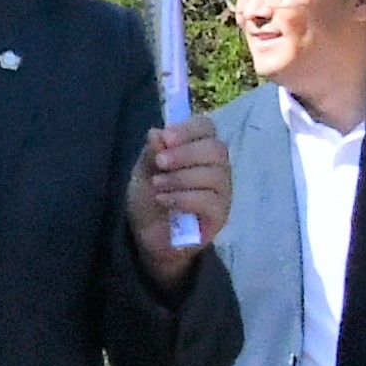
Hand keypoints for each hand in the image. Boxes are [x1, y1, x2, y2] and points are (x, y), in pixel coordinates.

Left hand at [125, 115, 230, 282]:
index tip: (166, 138)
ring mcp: (222, 192)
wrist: (148, 238)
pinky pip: (210, 201)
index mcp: (198, 149)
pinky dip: (184, 198)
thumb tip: (157, 132)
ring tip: (157, 185)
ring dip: (181, 177)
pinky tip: (164, 200)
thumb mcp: (143, 173)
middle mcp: (217, 167)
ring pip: (214, 175)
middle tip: (160, 163)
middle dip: (185, 153)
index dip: (188, 129)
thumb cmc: (150, 199)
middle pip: (216, 149)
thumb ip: (151, 153)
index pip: (206, 127)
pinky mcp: (220, 215)